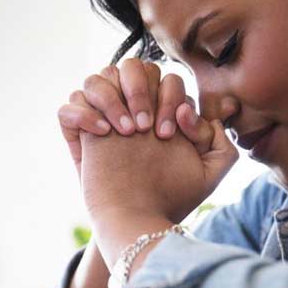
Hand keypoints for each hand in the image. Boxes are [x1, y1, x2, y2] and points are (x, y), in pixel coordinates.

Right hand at [78, 84, 237, 225]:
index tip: (168, 134)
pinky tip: (102, 134)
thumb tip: (189, 111)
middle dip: (140, 90)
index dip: (169, 98)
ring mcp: (103, 118)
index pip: (163, 77)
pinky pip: (69, 105)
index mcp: (160, 110)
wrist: (138, 220)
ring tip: (125, 132)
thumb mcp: (210, 170)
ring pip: (97, 79)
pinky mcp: (78, 133)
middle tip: (145, 127)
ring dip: (111, 99)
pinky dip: (83, 113)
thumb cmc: (172, 197)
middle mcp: (131, 108)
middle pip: (131, 67)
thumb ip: (218, 139)